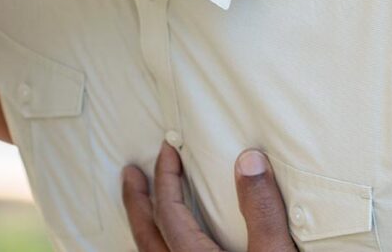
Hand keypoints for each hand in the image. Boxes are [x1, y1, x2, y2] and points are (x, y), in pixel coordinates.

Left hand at [122, 143, 295, 251]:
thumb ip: (261, 211)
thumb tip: (248, 160)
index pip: (168, 211)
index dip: (166, 177)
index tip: (168, 150)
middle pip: (146, 236)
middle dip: (137, 201)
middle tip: (130, 173)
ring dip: (144, 230)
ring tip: (142, 211)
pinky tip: (168, 250)